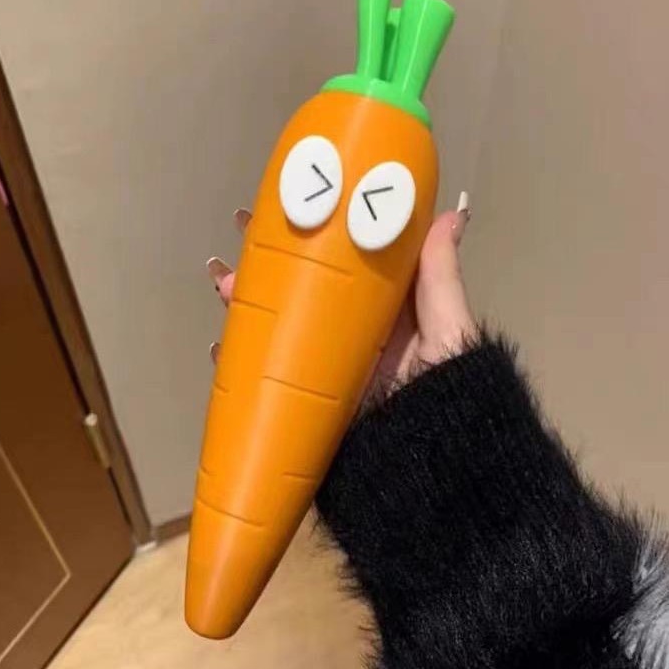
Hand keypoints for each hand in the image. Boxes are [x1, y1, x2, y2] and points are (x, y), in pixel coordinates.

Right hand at [206, 193, 474, 388]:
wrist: (430, 460)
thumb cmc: (445, 388)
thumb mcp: (447, 328)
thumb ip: (440, 276)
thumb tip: (448, 215)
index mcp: (381, 311)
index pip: (340, 263)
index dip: (312, 236)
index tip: (283, 208)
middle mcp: (349, 334)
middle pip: (301, 292)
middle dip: (269, 263)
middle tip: (239, 232)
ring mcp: (324, 366)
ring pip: (278, 328)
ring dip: (246, 304)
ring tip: (222, 283)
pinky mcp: (307, 399)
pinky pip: (267, 375)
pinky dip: (240, 362)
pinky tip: (220, 348)